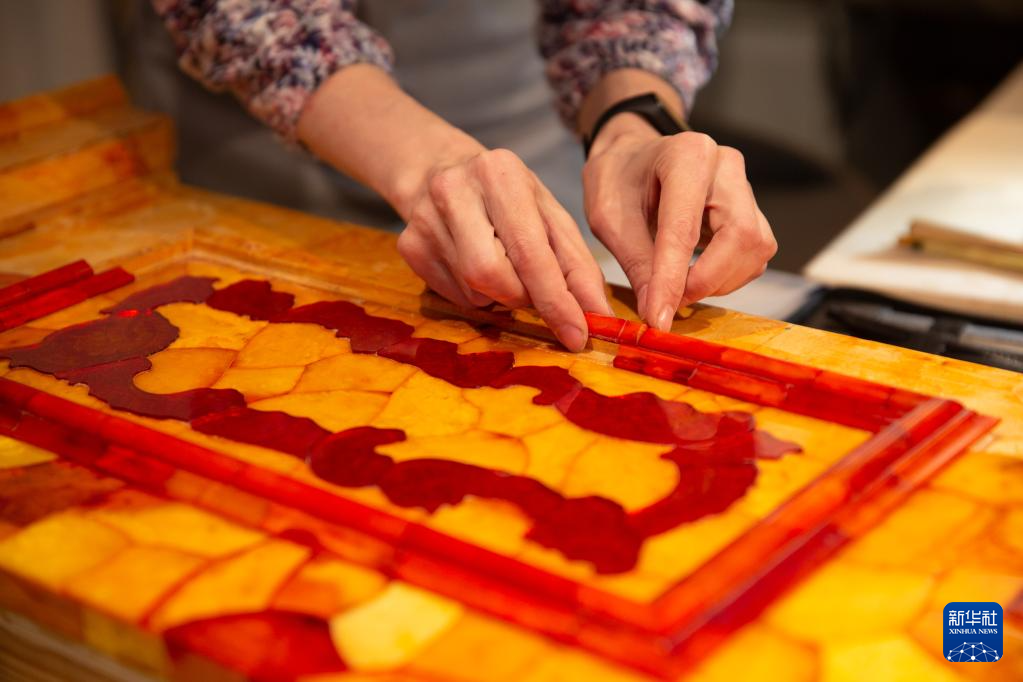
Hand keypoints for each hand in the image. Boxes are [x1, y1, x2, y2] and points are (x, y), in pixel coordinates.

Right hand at [398, 147, 611, 350]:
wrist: (441, 171)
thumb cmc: (506, 197)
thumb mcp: (549, 215)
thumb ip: (576, 264)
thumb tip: (597, 314)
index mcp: (500, 175)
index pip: (530, 253)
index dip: (556, 301)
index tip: (577, 335)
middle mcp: (455, 192)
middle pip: (495, 278)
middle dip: (524, 296)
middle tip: (534, 288)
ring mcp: (425, 221)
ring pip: (476, 293)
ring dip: (501, 296)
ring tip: (501, 262)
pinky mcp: (408, 247)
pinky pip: (456, 297)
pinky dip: (478, 295)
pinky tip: (474, 263)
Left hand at [583, 113, 776, 329]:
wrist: (630, 158)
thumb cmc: (617, 180)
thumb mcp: (610, 219)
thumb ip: (637, 264)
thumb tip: (657, 313)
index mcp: (686, 155)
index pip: (685, 228)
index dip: (673, 278)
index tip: (658, 316)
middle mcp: (725, 166)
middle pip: (741, 237)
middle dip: (707, 281)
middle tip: (670, 302)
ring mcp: (744, 187)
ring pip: (755, 249)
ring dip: (718, 282)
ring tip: (678, 287)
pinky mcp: (752, 210)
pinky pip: (754, 255)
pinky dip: (726, 277)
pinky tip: (695, 275)